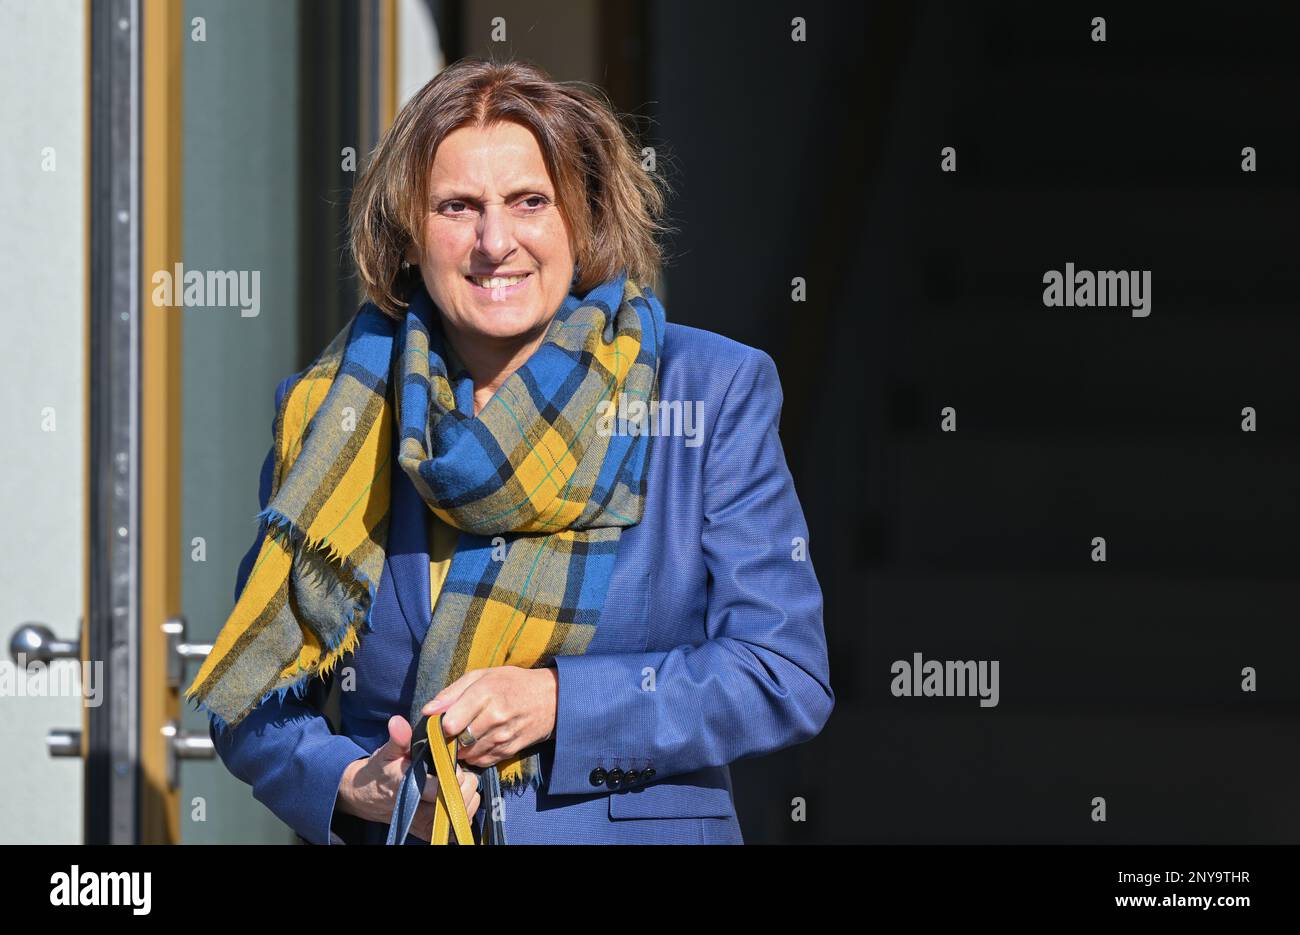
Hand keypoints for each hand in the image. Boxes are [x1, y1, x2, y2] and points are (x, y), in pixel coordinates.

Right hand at [337, 715, 480, 840]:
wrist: (369, 797)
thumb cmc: (382, 770)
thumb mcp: (387, 751)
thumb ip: (398, 738)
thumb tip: (397, 721)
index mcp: (407, 787)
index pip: (440, 786)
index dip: (452, 772)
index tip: (450, 761)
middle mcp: (418, 810)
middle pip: (459, 798)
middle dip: (464, 780)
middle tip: (455, 769)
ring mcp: (426, 823)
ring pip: (466, 809)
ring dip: (467, 793)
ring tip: (455, 781)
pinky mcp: (432, 831)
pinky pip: (462, 821)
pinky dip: (465, 806)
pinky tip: (456, 794)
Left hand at [420, 666, 558, 768]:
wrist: (551, 698)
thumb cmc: (511, 683)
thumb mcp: (482, 676)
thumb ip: (452, 692)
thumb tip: (427, 711)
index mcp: (485, 693)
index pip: (450, 723)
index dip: (440, 725)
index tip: (440, 722)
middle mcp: (495, 717)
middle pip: (457, 740)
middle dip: (449, 738)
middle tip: (451, 731)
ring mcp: (504, 736)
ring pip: (468, 753)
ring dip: (461, 748)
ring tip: (464, 736)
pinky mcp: (510, 750)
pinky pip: (482, 761)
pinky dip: (475, 755)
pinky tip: (478, 743)